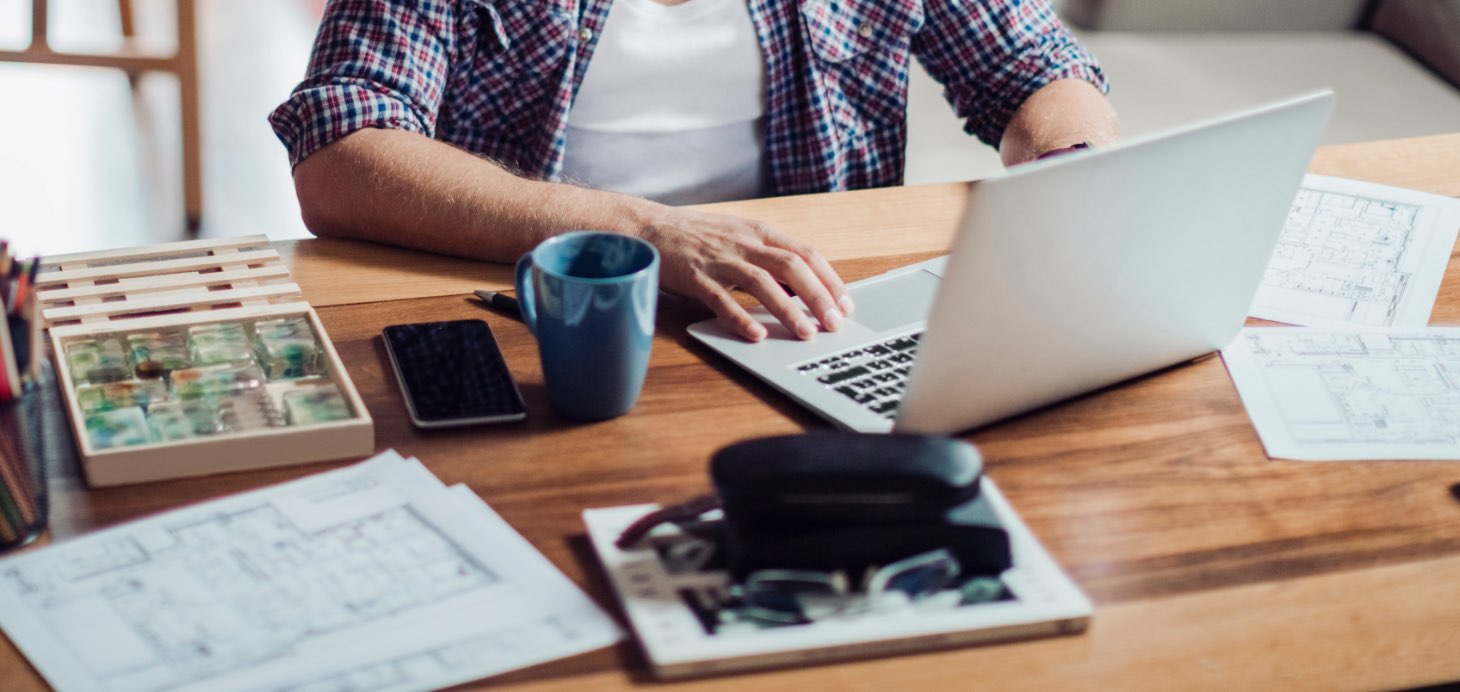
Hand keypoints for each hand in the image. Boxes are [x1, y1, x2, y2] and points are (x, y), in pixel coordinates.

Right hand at [638, 206, 853, 341]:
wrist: (650, 227)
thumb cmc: (697, 236)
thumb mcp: (739, 236)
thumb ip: (769, 256)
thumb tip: (802, 287)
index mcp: (759, 233)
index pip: (806, 254)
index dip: (830, 280)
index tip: (845, 304)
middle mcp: (744, 244)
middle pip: (792, 267)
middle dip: (818, 297)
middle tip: (834, 324)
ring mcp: (720, 260)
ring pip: (762, 283)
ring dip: (788, 310)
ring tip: (805, 334)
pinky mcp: (696, 277)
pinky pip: (722, 299)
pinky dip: (741, 318)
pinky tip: (756, 335)